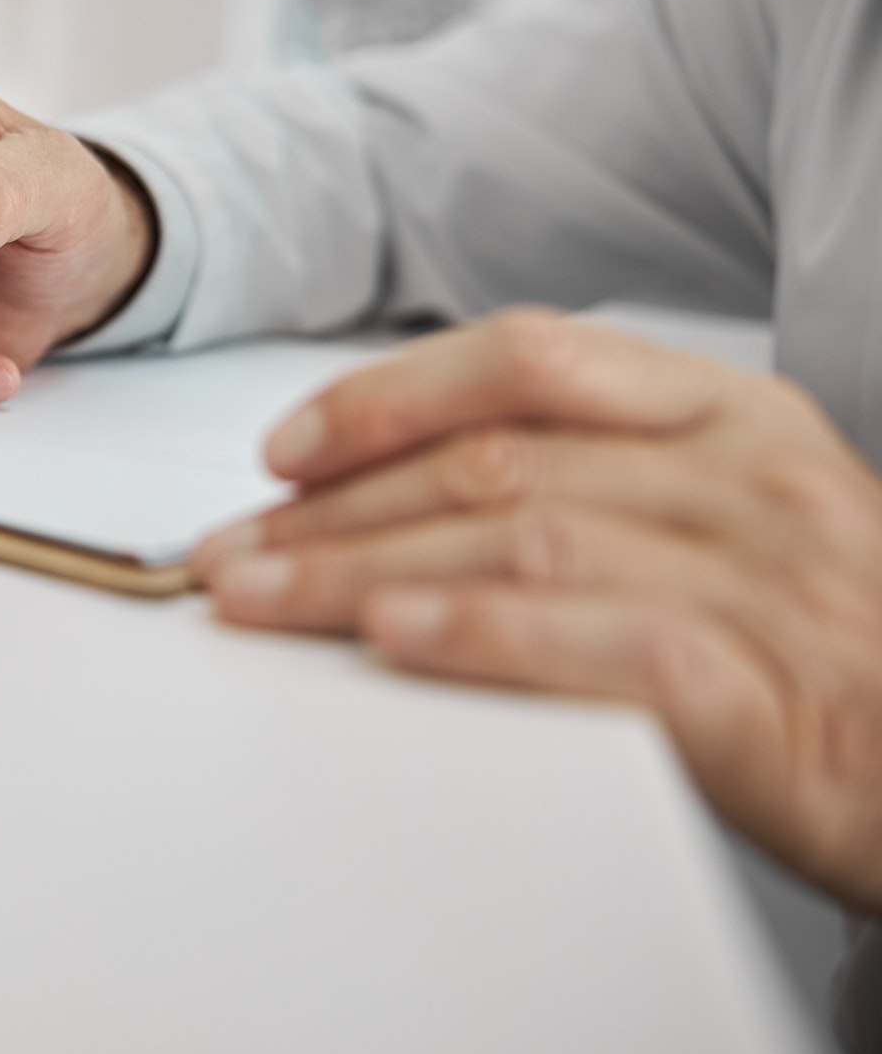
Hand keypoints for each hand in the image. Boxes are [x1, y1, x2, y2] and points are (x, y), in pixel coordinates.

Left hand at [191, 308, 881, 914]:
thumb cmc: (826, 654)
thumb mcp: (726, 528)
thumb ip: (592, 489)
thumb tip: (398, 500)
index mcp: (732, 414)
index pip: (531, 358)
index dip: (388, 396)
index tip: (286, 451)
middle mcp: (751, 475)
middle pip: (497, 457)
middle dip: (336, 507)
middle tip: (231, 551)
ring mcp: (771, 578)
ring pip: (525, 538)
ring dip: (365, 570)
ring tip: (263, 599)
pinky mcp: (778, 694)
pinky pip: (609, 641)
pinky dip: (487, 634)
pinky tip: (394, 639)